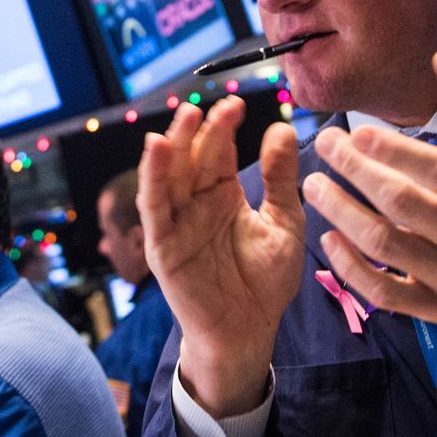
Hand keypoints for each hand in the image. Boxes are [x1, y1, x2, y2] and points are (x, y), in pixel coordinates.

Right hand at [139, 97, 305, 416]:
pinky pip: (155, 209)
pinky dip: (153, 180)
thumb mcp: (284, 222)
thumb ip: (280, 178)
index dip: (224, 127)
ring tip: (184, 118)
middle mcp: (195, 203)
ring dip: (173, 146)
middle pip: (192, 158)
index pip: (219, 152)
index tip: (237, 105)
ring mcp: (176, 223)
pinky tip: (159, 152)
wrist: (249, 331)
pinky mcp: (162, 246)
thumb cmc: (265, 280)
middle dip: (200, 130)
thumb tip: (281, 128)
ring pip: (168, 176)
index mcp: (223, 194)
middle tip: (213, 106)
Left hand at [304, 47, 436, 346]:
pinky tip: (329, 237)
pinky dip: (351, 268)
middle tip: (326, 145)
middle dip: (358, 173)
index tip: (358, 130)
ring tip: (313, 185)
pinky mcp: (436, 308)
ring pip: (388, 249)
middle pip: (406, 208)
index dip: (398, 152)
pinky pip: (384, 294)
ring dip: (342, 215)